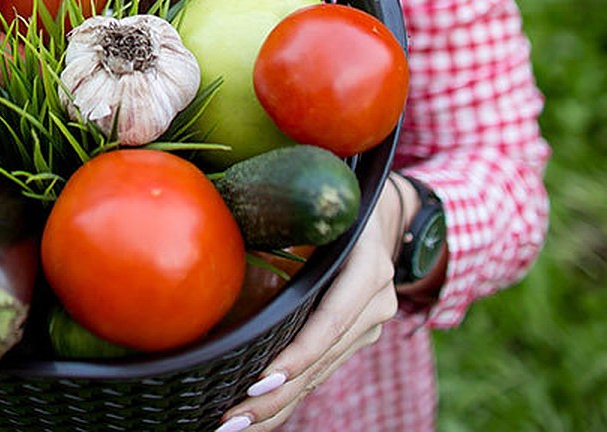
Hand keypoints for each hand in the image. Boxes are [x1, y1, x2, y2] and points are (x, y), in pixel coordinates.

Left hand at [214, 177, 412, 431]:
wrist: (386, 212)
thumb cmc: (336, 198)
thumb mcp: (321, 203)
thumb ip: (286, 218)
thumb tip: (222, 229)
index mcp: (367, 266)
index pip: (331, 320)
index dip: (298, 354)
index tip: (261, 380)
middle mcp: (375, 301)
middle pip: (323, 359)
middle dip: (277, 395)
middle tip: (232, 419)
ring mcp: (369, 324)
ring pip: (321, 373)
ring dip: (279, 405)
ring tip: (235, 426)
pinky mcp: (356, 336)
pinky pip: (322, 370)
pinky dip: (291, 394)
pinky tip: (260, 417)